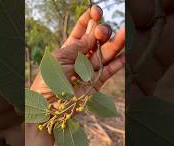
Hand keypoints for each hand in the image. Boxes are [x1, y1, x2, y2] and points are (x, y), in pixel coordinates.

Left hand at [26, 5, 124, 145]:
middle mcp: (80, 58)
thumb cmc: (47, 81)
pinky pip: (110, 70)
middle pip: (95, 41)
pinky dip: (118, 63)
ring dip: (115, 44)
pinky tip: (126, 53)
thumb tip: (92, 36)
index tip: (94, 10)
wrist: (48, 107)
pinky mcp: (96, 83)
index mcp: (68, 50)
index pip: (81, 31)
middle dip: (100, 32)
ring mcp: (89, 70)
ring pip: (105, 54)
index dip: (88, 21)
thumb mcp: (59, 58)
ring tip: (124, 33)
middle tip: (102, 30)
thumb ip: (77, 47)